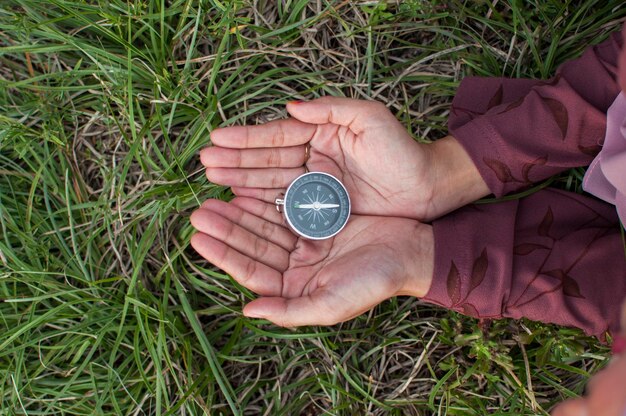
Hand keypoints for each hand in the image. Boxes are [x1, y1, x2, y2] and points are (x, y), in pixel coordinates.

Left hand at [190, 197, 433, 325]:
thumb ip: (289, 311)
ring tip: (213, 198)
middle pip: (253, 245)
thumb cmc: (375, 281)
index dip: (224, 255)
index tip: (198, 238)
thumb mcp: (332, 303)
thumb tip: (247, 311)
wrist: (411, 251)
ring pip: (264, 225)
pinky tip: (245, 189)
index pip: (252, 271)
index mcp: (296, 288)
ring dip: (240, 213)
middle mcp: (296, 266)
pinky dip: (264, 200)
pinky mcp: (316, 221)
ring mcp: (305, 242)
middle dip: (226, 229)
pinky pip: (283, 208)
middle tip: (199, 212)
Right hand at [200, 97, 487, 220]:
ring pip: (272, 183)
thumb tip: (291, 105)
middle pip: (268, 160)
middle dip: (236, 161)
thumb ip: (331, 108)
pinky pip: (287, 207)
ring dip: (243, 182)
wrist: (427, 187)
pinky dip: (263, 205)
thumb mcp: (371, 118)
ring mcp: (316, 186)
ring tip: (214, 180)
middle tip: (205, 163)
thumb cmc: (402, 150)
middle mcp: (313, 159)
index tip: (217, 138)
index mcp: (321, 134)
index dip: (247, 137)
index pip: (277, 135)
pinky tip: (241, 203)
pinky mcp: (323, 209)